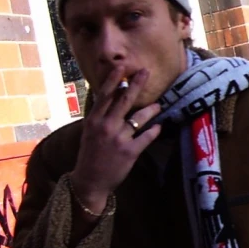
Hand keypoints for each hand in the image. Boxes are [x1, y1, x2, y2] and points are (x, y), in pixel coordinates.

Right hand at [70, 67, 160, 214]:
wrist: (89, 181)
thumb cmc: (90, 154)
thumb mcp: (90, 131)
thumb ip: (100, 114)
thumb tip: (112, 94)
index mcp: (94, 120)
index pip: (105, 95)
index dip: (114, 79)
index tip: (122, 66)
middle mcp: (106, 126)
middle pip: (124, 101)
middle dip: (136, 84)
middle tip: (146, 72)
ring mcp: (118, 139)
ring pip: (138, 118)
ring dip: (151, 110)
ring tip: (158, 105)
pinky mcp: (130, 152)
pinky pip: (146, 137)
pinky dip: (154, 131)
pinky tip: (159, 127)